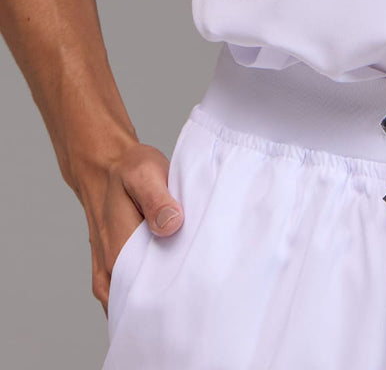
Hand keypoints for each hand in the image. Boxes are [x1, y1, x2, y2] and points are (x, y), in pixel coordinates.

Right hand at [76, 140, 183, 315]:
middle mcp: (110, 266)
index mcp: (119, 249)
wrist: (104, 166)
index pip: (146, 291)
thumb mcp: (145, 175)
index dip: (172, 296)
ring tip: (189, 287)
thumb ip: (158, 201)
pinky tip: (170, 280)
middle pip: (142, 300)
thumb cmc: (127, 170)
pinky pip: (128, 290)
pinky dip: (147, 290)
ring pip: (133, 298)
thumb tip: (171, 226)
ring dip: (158, 296)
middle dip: (168, 301)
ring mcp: (108, 269)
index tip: (198, 289)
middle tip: (200, 289)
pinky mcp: (112, 265)